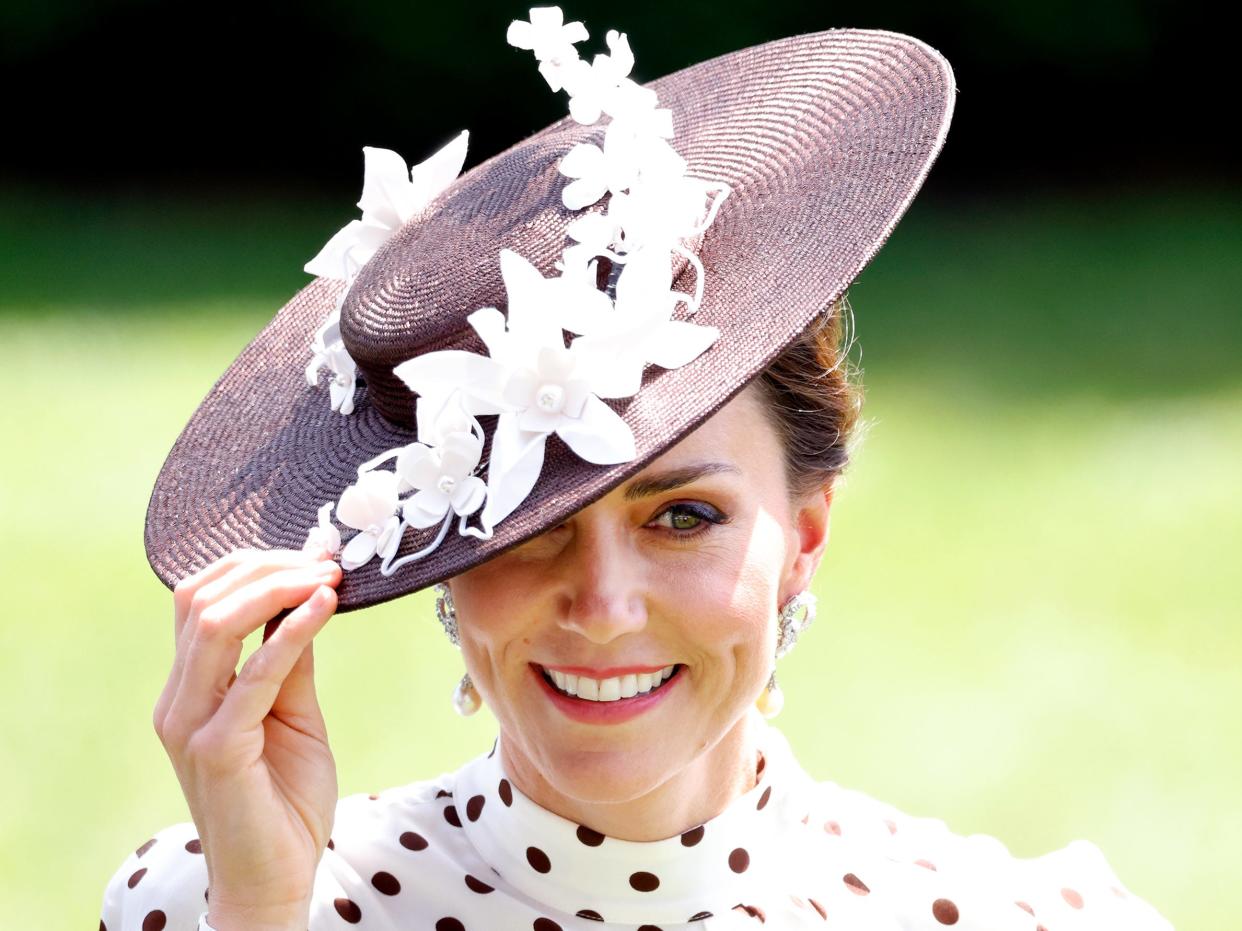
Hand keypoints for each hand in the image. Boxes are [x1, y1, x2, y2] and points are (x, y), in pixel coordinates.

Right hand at [151, 546, 342, 929]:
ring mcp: (189, 724)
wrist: (276, 878)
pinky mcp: (216, 749)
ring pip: (212, 624)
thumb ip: (291, 661)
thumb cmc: (285, 799)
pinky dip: (290, 633)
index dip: (255, 566)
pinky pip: (253, 676)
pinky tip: (323, 608)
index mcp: (188, 688)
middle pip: (200, 599)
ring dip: (276, 589)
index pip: (199, 599)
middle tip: (325, 561)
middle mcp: (177, 700)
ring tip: (327, 578)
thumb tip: (308, 599)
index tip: (315, 555)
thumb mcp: (293, 714)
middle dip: (266, 567)